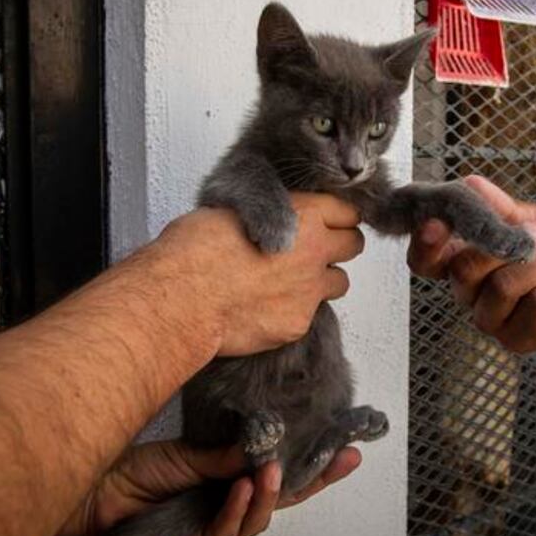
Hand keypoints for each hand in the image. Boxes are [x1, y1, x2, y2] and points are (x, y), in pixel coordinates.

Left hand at [58, 441, 361, 535]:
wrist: (90, 498)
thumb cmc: (129, 475)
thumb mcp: (185, 455)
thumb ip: (223, 455)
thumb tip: (263, 439)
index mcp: (227, 478)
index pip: (277, 471)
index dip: (310, 460)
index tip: (341, 442)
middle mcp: (226, 503)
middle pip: (282, 497)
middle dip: (315, 480)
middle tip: (342, 459)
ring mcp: (213, 526)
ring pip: (259, 516)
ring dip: (271, 493)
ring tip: (276, 470)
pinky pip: (226, 529)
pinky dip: (237, 508)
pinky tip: (244, 488)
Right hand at [148, 193, 364, 356]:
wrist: (181, 299)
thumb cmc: (193, 251)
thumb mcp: (229, 211)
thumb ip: (262, 214)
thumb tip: (258, 218)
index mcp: (303, 215)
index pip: (347, 211)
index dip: (336, 215)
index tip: (325, 221)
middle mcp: (315, 251)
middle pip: (354, 244)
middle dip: (338, 247)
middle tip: (315, 251)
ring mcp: (310, 291)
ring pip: (339, 283)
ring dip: (322, 281)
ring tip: (291, 283)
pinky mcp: (298, 324)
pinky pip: (310, 316)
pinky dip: (294, 312)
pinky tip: (266, 309)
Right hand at [407, 176, 535, 352]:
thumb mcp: (530, 219)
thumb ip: (499, 207)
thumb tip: (470, 183)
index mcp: (460, 262)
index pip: (423, 261)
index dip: (425, 244)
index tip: (438, 222)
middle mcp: (469, 294)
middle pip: (463, 271)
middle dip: (505, 244)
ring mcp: (492, 320)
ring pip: (502, 288)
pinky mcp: (521, 339)